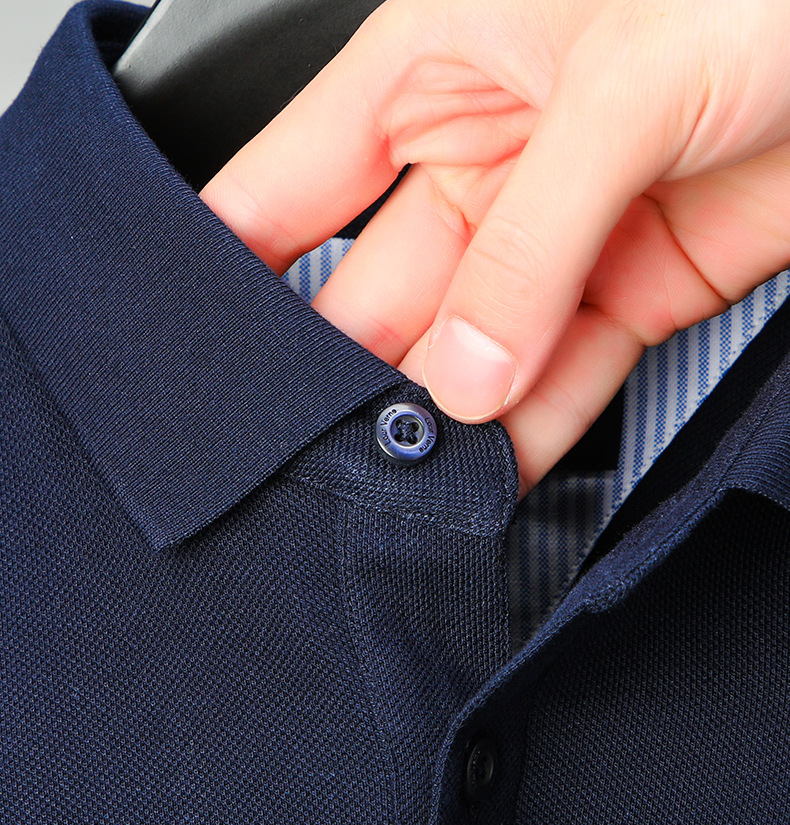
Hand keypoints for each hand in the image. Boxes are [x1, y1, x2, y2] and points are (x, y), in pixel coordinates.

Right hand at [201, 0, 789, 495]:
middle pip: (376, 289)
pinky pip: (562, 376)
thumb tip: (464, 369)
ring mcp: (554, 236)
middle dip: (346, 372)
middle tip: (317, 447)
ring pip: (469, 348)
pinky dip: (531, 432)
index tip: (197, 342)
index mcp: (435, 68)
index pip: (291, 180)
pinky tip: (494, 475)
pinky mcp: (632, 290)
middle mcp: (484, 158)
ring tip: (405, 482)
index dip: (232, 260)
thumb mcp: (624, 84)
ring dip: (441, 418)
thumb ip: (532, 242)